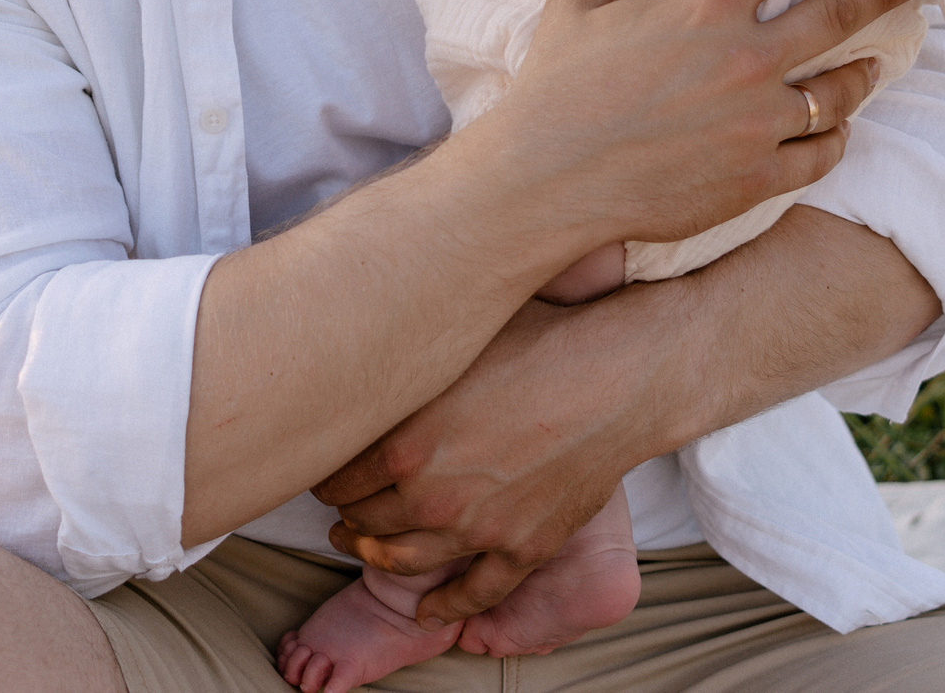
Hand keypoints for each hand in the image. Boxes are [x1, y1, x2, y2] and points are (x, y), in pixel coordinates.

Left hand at [310, 208, 939, 627]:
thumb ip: (402, 362)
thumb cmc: (538, 338)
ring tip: (363, 548)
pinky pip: (473, 593)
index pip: (337, 476)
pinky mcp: (522, 548)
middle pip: (363, 521)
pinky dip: (444, 606)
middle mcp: (431, 493)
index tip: (324, 466)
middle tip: (335, 510)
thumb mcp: (454, 338)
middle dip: (344, 516)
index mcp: (404, 439)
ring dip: (376, 557)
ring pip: (404, 560)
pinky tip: (427, 607)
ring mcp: (478, 528)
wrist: (620, 375)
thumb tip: (356, 347)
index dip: (325, 472)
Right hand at [473, 0, 920, 249]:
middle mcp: (747, 61)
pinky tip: (836, 129)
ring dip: (864, 69)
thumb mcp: (576, 2)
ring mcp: (759, 123)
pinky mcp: (758, 177)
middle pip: (839, 12)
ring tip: (876, 60)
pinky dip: (835, 138)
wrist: (549, 182)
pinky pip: (821, 153)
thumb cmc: (555, 89)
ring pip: (839, 90)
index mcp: (706, 8)